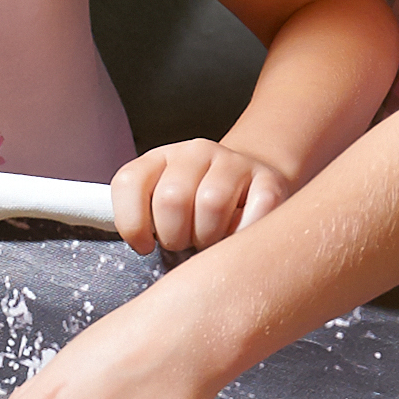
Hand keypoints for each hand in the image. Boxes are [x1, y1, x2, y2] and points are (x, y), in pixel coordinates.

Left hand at [109, 140, 295, 256]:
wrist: (251, 181)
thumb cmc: (198, 207)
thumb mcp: (160, 206)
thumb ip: (141, 220)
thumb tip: (133, 246)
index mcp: (160, 158)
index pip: (129, 182)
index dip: (131, 223)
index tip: (144, 245)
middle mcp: (195, 152)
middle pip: (172, 199)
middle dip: (174, 236)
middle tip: (184, 243)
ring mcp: (234, 162)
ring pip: (211, 205)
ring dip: (207, 238)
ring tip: (209, 240)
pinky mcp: (269, 180)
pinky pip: (253, 213)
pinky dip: (241, 235)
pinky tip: (236, 235)